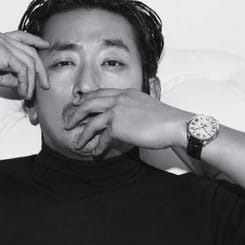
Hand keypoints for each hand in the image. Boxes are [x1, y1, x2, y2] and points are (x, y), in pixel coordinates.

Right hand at [0, 30, 49, 98]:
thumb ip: (8, 74)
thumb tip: (22, 82)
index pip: (22, 36)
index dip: (35, 41)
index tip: (45, 46)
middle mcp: (1, 37)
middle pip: (30, 50)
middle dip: (40, 69)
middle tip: (45, 84)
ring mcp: (2, 43)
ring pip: (28, 62)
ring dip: (31, 81)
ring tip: (28, 95)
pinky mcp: (2, 53)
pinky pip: (22, 69)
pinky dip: (25, 83)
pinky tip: (22, 92)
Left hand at [63, 88, 189, 155]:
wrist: (175, 125)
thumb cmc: (166, 119)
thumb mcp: (146, 105)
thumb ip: (132, 107)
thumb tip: (124, 119)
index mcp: (126, 92)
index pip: (100, 93)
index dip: (86, 100)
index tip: (78, 106)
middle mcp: (119, 98)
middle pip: (89, 102)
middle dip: (75, 112)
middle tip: (68, 121)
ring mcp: (117, 111)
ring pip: (91, 119)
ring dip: (82, 132)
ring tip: (76, 141)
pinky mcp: (118, 125)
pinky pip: (102, 137)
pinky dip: (97, 146)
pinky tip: (95, 152)